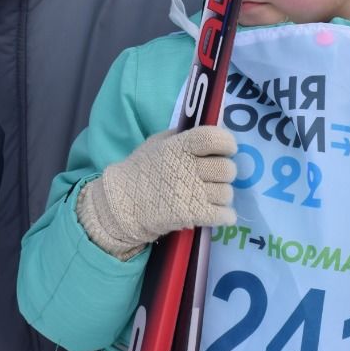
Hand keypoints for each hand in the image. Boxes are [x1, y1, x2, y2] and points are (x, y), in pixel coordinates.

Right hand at [77, 126, 236, 259]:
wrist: (122, 203)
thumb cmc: (140, 170)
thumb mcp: (156, 143)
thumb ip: (179, 137)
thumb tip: (205, 135)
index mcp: (179, 147)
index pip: (213, 138)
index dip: (227, 142)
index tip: (226, 148)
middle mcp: (187, 168)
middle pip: (226, 169)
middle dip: (225, 172)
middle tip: (215, 176)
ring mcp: (191, 193)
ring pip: (227, 193)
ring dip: (222, 195)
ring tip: (211, 195)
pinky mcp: (192, 215)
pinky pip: (224, 215)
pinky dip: (225, 215)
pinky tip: (218, 213)